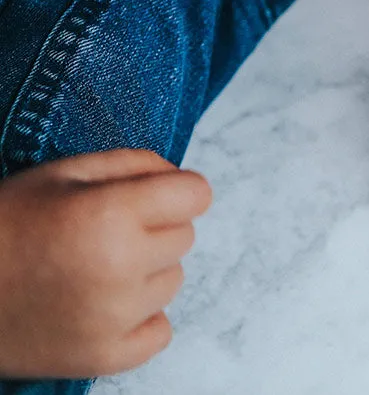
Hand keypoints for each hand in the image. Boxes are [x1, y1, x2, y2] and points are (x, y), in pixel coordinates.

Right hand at [0, 150, 211, 378]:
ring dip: (146, 272)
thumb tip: (181, 177)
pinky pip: (160, 330)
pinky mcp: (106, 357)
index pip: (197, 194)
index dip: (175, 190)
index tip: (151, 197)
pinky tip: (100, 305)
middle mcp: (120, 267)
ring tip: (91, 269)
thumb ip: (133, 165)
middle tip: (103, 234)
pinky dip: (139, 319)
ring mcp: (115, 318)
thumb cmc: (8, 223)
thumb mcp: (62, 173)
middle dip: (155, 229)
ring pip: (173, 280)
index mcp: (111, 214)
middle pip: (185, 236)